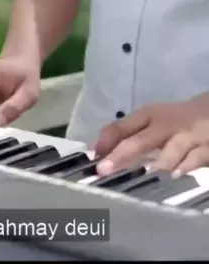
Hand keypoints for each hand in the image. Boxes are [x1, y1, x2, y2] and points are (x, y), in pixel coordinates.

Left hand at [94, 94, 208, 175]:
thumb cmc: (173, 121)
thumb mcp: (150, 121)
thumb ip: (125, 133)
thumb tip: (97, 148)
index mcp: (147, 116)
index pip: (122, 127)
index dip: (106, 141)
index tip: (93, 156)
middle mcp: (165, 125)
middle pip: (140, 141)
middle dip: (121, 156)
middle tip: (104, 170)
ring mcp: (187, 136)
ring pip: (171, 150)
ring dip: (157, 164)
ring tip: (142, 175)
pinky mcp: (207, 148)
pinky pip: (197, 158)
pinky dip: (186, 166)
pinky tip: (176, 175)